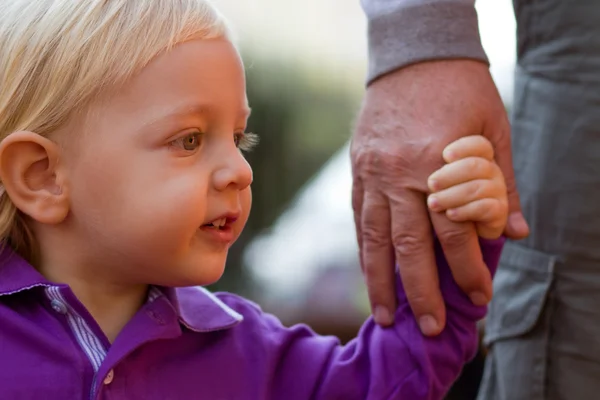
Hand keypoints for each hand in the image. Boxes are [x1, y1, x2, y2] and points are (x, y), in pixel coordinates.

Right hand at [351, 60, 528, 334]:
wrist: (412, 55)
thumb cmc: (460, 90)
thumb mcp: (492, 130)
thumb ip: (501, 185)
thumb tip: (513, 234)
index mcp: (437, 162)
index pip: (454, 228)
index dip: (468, 266)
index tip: (480, 296)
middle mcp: (399, 172)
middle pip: (409, 244)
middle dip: (421, 290)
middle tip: (430, 327)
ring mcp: (372, 172)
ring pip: (373, 237)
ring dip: (380, 281)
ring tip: (386, 316)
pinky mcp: (358, 170)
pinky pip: (358, 217)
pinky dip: (364, 250)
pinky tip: (370, 274)